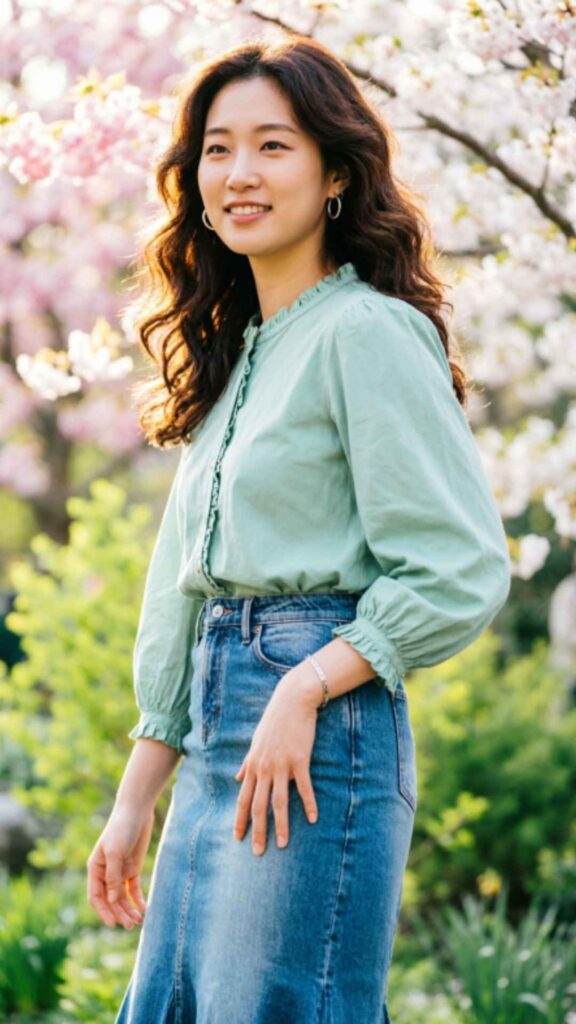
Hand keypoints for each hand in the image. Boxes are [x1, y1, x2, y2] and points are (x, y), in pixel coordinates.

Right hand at [86, 806, 154, 928]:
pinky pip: (133, 889)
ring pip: (122, 897)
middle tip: (131, 925)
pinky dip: (137, 900)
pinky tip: (144, 908)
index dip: (103, 911)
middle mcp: (105, 873)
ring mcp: (119, 871)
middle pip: (110, 900)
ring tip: (138, 921)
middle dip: (119, 913)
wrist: (137, 811)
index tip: (113, 924)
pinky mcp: (132, 868)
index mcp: (95, 869)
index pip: (96, 896)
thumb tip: (113, 900)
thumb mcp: (115, 852)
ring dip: (129, 910)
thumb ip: (113, 876)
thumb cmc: (121, 829)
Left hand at [233, 669, 320, 855]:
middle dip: (257, 831)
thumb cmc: (274, 721)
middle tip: (257, 852)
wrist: (292, 700)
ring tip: (282, 844)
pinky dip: (308, 804)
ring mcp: (282, 765)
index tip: (237, 838)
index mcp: (253, 765)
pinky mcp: (300, 760)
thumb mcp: (256, 742)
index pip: (243, 798)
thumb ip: (247, 762)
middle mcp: (264, 768)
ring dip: (281, 825)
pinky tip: (313, 819)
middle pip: (258, 806)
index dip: (239, 820)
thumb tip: (238, 777)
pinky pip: (304, 788)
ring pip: (279, 802)